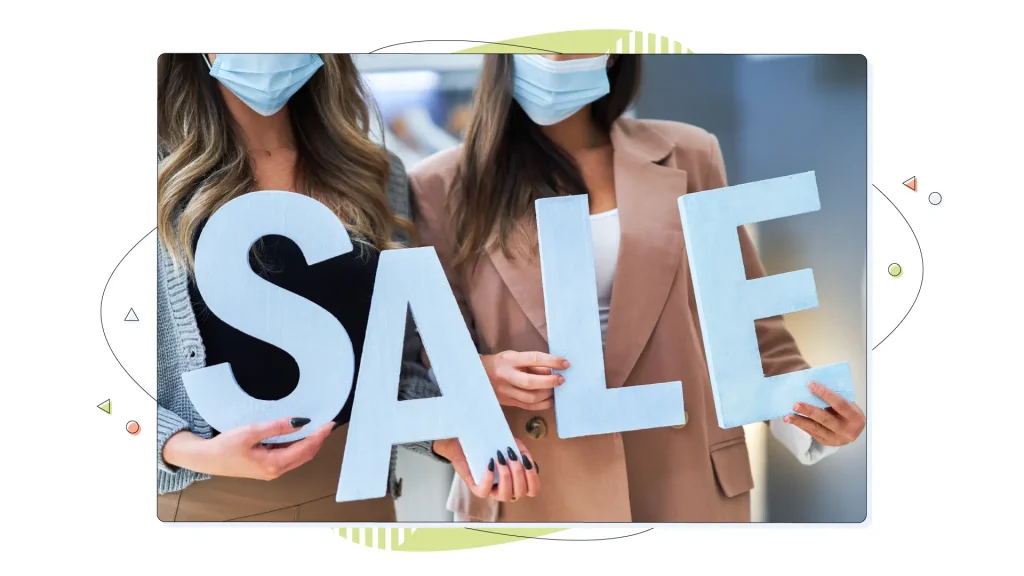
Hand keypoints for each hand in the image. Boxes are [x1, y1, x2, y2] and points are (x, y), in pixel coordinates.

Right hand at [163, 417, 334, 480]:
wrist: (206, 459)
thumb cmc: (224, 447)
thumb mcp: (251, 432)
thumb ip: (276, 427)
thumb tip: (299, 421)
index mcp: (273, 465)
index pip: (305, 449)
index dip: (319, 436)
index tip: (329, 424)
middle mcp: (275, 471)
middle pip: (305, 455)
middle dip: (318, 440)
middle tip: (327, 424)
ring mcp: (271, 470)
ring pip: (298, 456)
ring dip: (309, 442)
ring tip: (317, 427)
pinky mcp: (266, 466)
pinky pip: (288, 455)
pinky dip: (297, 445)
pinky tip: (299, 433)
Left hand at [433, 438, 539, 502]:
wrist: (467, 441)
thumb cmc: (490, 445)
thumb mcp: (510, 444)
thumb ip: (521, 450)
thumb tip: (525, 457)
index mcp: (516, 481)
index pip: (533, 490)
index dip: (533, 478)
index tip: (527, 461)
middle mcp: (506, 489)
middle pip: (521, 492)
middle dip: (519, 472)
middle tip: (511, 456)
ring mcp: (491, 491)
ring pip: (506, 495)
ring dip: (506, 476)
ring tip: (500, 459)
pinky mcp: (476, 488)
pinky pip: (485, 491)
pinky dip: (489, 478)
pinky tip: (490, 464)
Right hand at [480, 350, 568, 409]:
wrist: (476, 375)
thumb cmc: (499, 363)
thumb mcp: (514, 356)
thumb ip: (532, 364)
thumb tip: (552, 370)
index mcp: (509, 360)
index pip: (534, 359)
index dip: (552, 361)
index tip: (565, 363)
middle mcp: (506, 377)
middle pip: (531, 382)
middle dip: (550, 382)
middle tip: (562, 380)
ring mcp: (505, 392)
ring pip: (530, 398)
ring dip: (547, 394)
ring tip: (556, 390)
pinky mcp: (506, 402)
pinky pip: (527, 406)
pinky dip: (542, 404)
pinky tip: (550, 400)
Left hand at [784, 382, 864, 446]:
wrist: (852, 430)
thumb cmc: (848, 412)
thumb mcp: (848, 404)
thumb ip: (834, 398)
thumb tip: (812, 386)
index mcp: (855, 418)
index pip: (839, 404)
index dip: (825, 394)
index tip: (811, 385)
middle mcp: (847, 431)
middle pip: (826, 419)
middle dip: (809, 411)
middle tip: (796, 404)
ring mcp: (837, 439)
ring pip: (816, 428)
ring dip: (800, 421)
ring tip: (787, 416)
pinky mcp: (827, 443)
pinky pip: (812, 433)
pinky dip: (801, 425)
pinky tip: (792, 420)